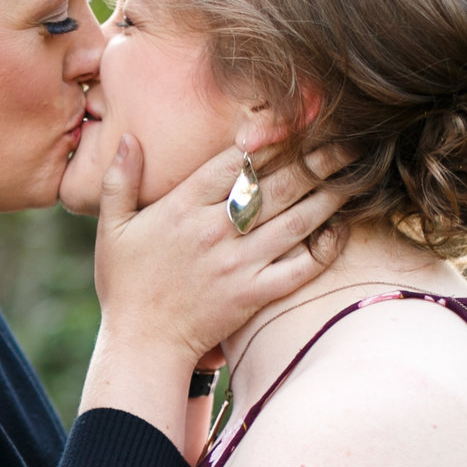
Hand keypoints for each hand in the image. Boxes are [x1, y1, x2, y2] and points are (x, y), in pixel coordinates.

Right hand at [93, 137, 347, 365]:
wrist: (143, 344)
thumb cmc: (125, 285)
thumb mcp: (112, 228)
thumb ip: (120, 181)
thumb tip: (130, 138)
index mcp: (182, 208)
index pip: (234, 162)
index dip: (269, 138)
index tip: (295, 122)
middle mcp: (215, 231)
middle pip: (275, 184)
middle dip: (314, 159)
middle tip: (345, 141)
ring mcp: (239, 263)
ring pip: (295, 221)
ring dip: (328, 195)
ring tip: (354, 174)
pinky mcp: (255, 293)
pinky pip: (301, 266)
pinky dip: (325, 247)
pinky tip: (341, 228)